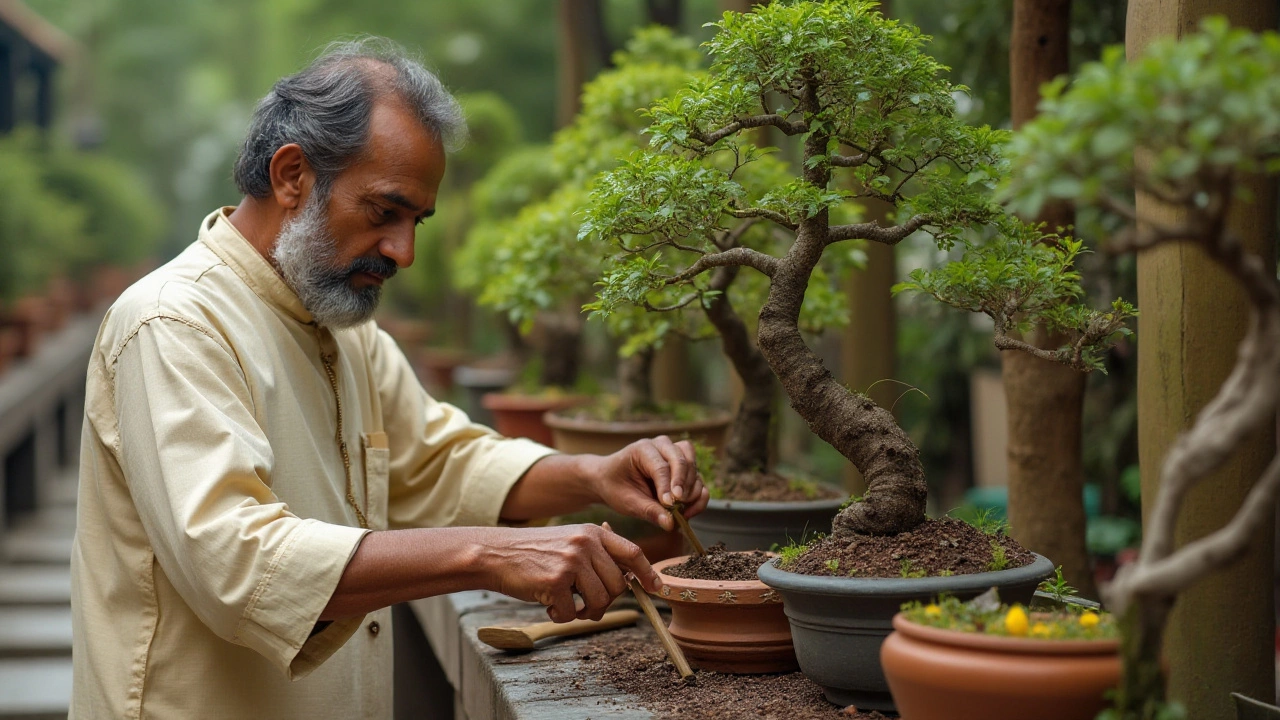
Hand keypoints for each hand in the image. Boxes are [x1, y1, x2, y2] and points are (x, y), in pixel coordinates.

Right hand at [479, 524, 660, 622]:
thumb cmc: (535, 553)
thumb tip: (628, 578)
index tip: (656, 588)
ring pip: (599, 601)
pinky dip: (561, 615)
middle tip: (587, 604)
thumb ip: (597, 554)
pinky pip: (572, 612)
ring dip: (585, 611)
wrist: (496, 553)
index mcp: (593, 532)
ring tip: (566, 604)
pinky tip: (547, 604)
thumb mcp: (569, 540)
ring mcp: (571, 562)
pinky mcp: (555, 581)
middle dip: (606, 601)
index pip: (632, 552)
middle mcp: (585, 544)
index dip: (648, 573)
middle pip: (618, 585)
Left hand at [587, 435, 709, 531]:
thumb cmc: (615, 487)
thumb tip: (671, 523)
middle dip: (683, 484)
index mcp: (643, 449)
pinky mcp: (683, 467)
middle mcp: (661, 446)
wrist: (611, 480)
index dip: (667, 487)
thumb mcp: (626, 501)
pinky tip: (689, 511)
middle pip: (682, 459)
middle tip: (678, 506)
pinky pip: (698, 478)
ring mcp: (674, 454)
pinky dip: (698, 495)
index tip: (670, 505)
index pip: (661, 466)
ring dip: (692, 490)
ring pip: (693, 466)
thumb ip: (648, 510)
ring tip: (681, 511)